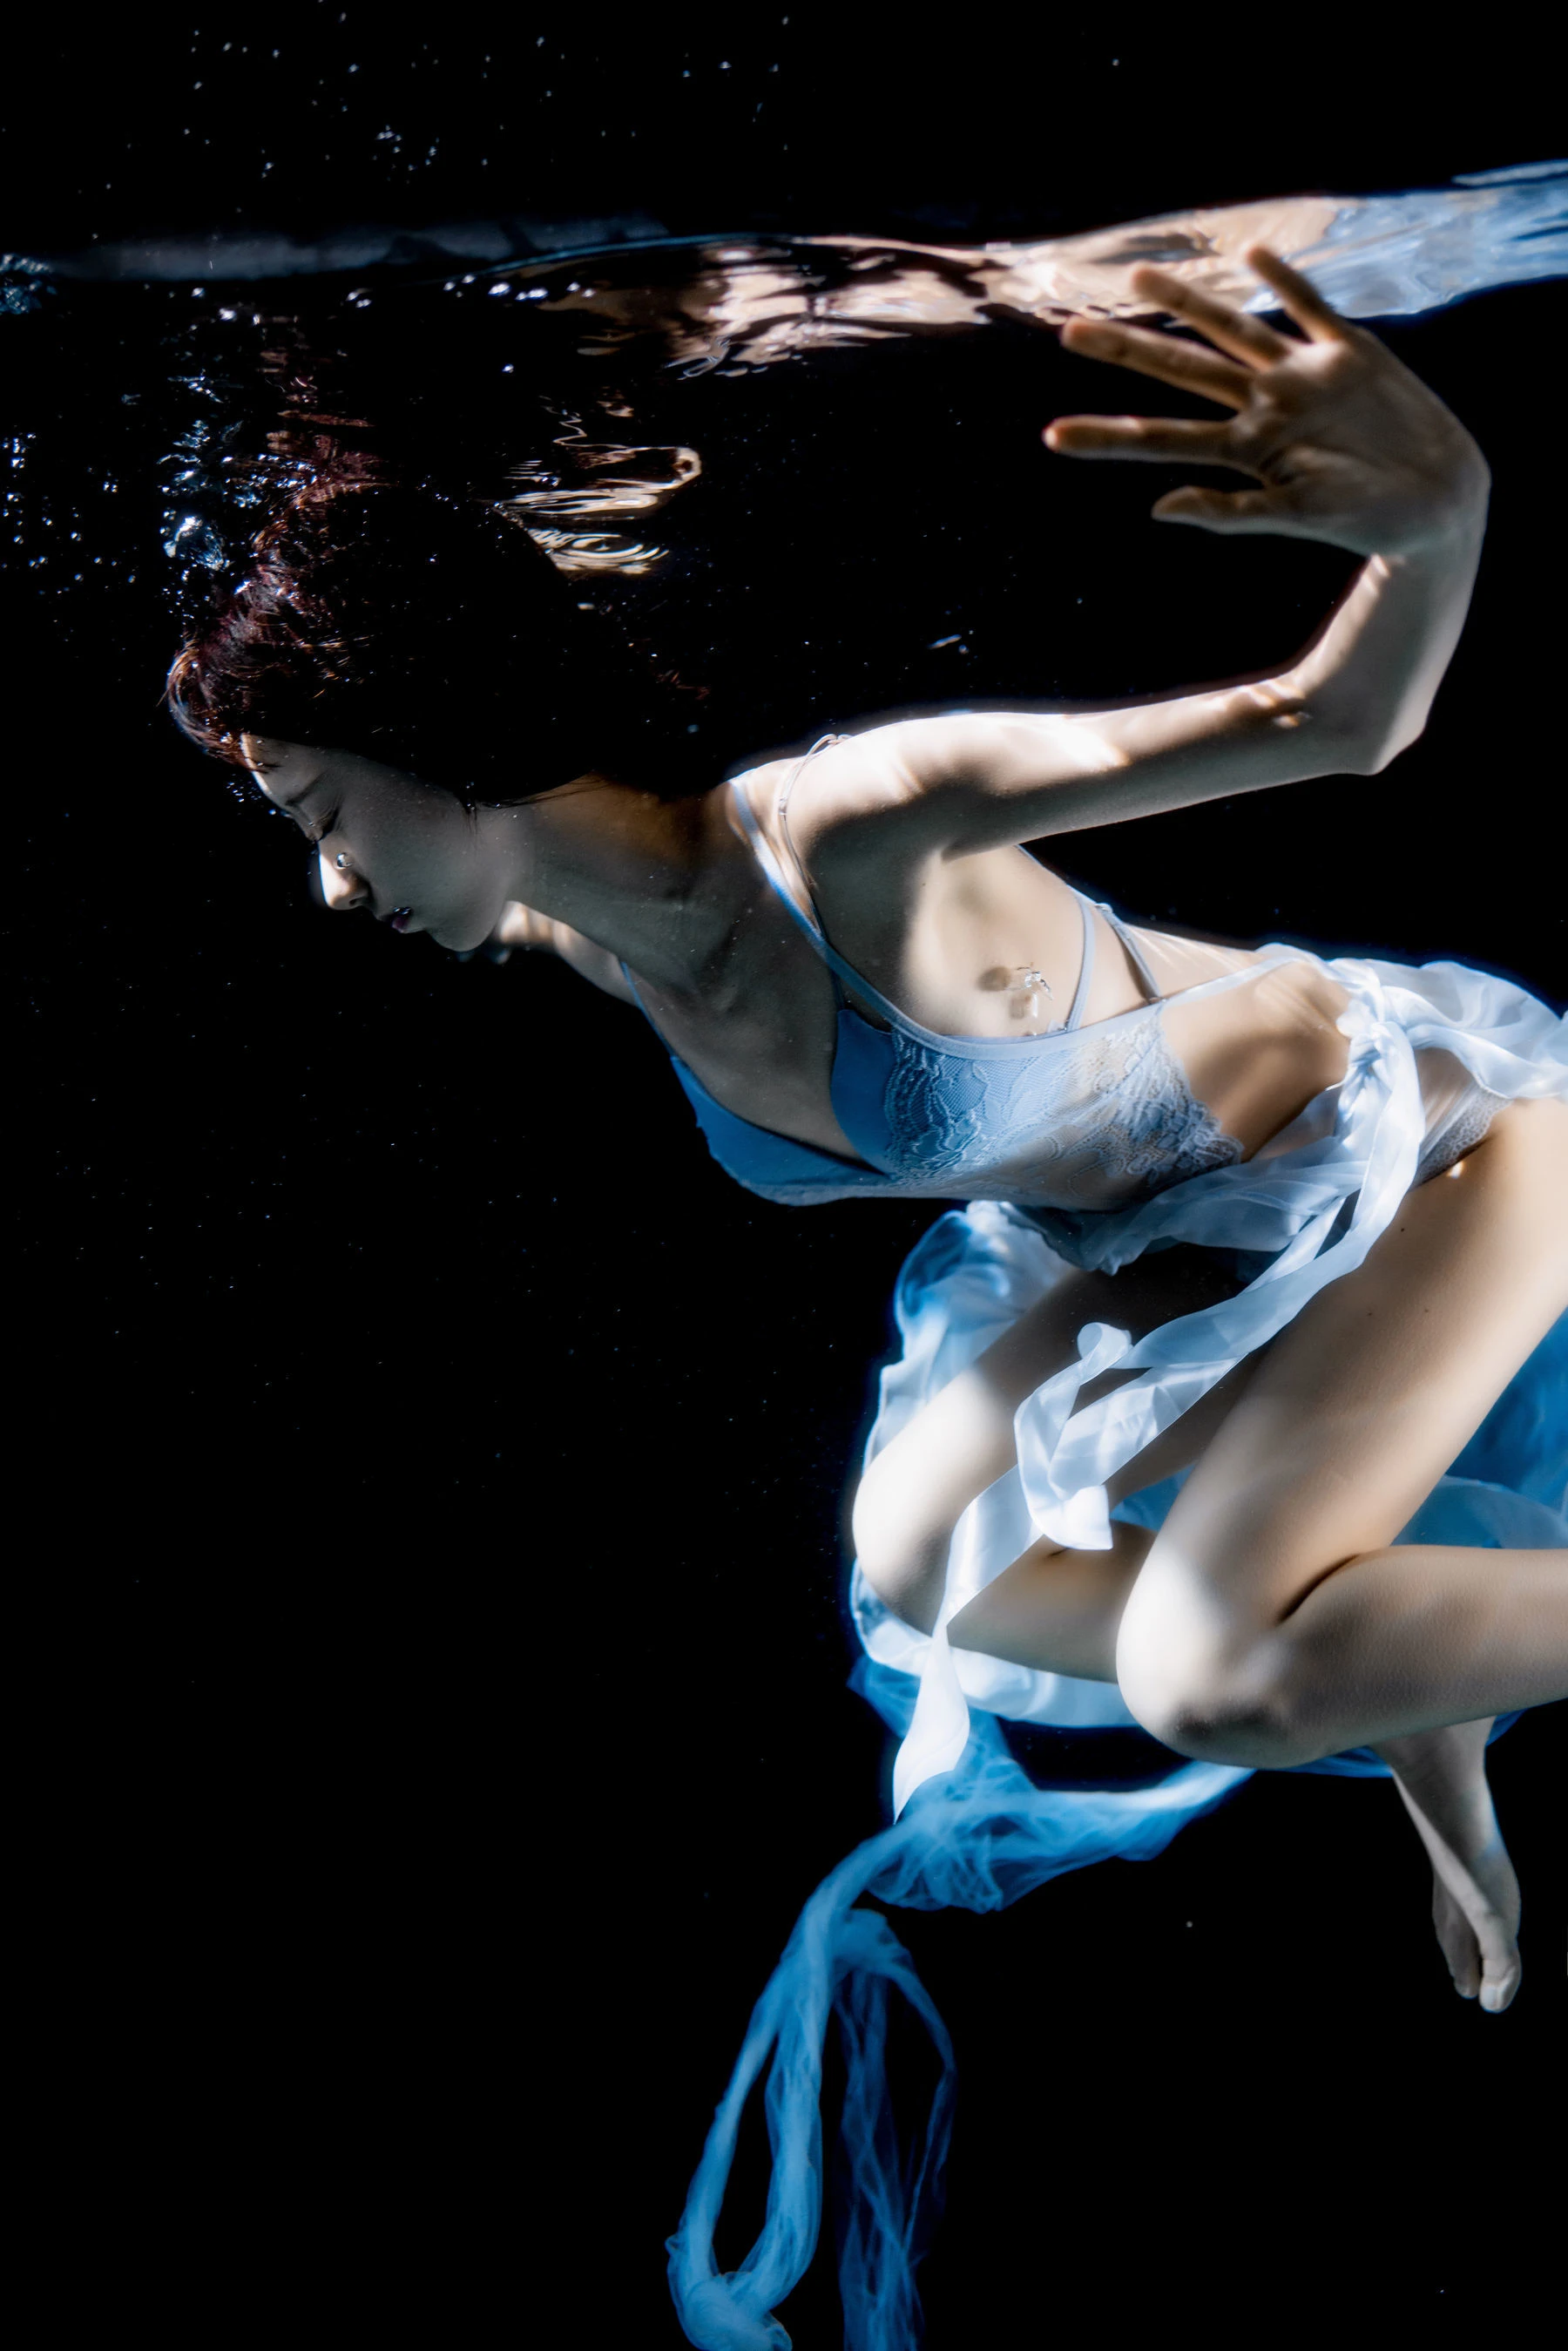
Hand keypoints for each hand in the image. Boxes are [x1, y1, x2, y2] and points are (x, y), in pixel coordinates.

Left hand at [1044, 247, 1489, 557]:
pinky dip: (1284, 282)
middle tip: (1068, 334)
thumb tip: (1159, 508)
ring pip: (1233, 329)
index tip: (1052, 435)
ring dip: (1188, 303)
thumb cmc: (1368, 523)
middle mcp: (1265, 406)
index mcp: (1246, 449)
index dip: (1107, 436)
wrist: (1439, 503)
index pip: (1160, 438)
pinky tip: (1251, 258)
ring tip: (1140, 278)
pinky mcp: (1351, 353)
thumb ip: (1230, 512)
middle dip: (1127, 351)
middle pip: (1181, 371)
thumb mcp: (1298, 517)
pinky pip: (1311, 308)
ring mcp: (1304, 376)